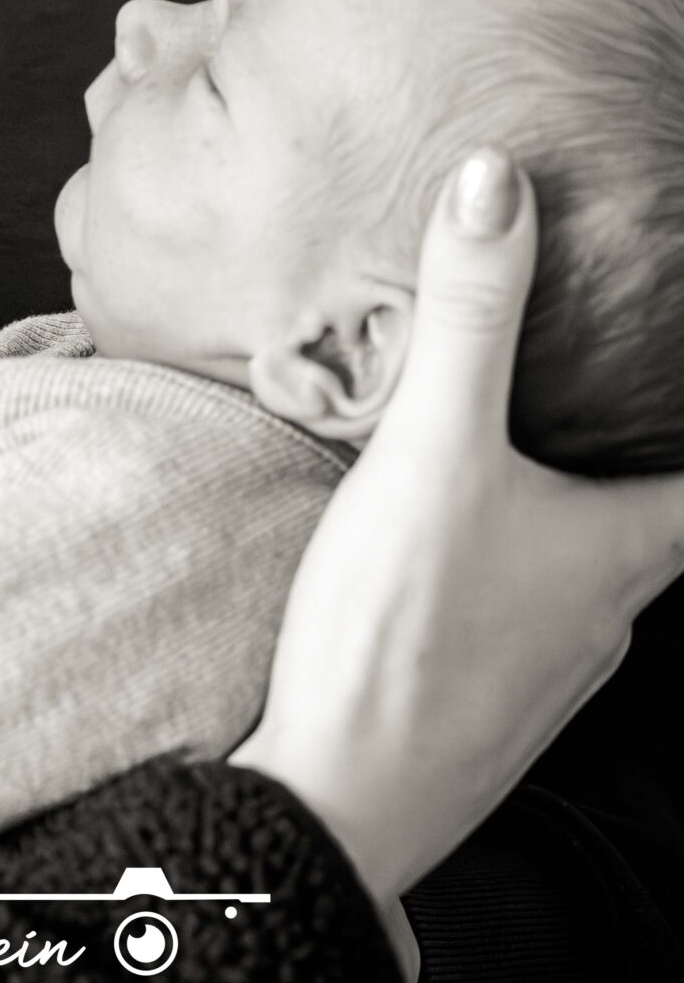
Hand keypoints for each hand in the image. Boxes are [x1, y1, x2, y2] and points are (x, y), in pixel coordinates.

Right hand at [233, 149, 683, 917]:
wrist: (333, 805)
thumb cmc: (400, 633)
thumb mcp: (430, 450)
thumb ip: (465, 315)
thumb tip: (494, 176)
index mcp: (624, 550)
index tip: (682, 363)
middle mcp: (607, 614)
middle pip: (658, 517)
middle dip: (641, 450)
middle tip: (617, 381)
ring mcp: (549, 665)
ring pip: (590, 566)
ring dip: (574, 507)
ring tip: (535, 443)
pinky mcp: (485, 697)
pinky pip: (526, 605)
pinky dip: (512, 554)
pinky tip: (452, 537)